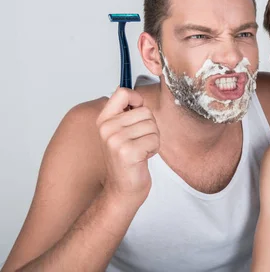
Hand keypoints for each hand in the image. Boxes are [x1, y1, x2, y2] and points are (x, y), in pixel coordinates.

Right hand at [96, 88, 159, 204]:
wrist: (123, 189)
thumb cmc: (127, 159)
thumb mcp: (121, 132)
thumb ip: (126, 113)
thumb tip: (136, 95)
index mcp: (104, 120)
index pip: (123, 92)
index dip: (137, 100)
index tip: (137, 113)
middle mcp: (107, 128)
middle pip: (145, 111)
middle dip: (149, 127)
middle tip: (138, 142)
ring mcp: (116, 140)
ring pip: (152, 125)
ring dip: (152, 139)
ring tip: (139, 150)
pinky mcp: (128, 152)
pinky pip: (154, 139)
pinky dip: (154, 149)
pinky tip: (142, 158)